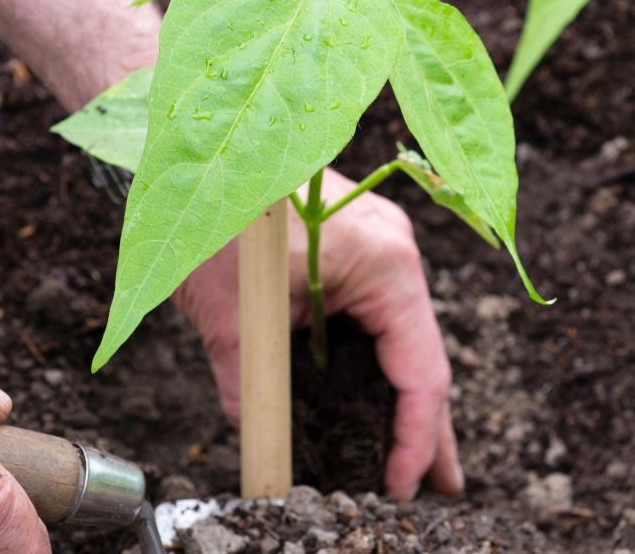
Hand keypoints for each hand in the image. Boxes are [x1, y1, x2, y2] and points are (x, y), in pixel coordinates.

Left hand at [174, 169, 461, 499]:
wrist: (194, 145)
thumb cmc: (214, 220)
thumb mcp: (230, 318)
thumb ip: (250, 388)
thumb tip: (256, 440)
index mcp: (385, 266)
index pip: (422, 372)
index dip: (415, 438)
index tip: (399, 486)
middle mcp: (396, 253)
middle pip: (424, 358)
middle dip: (430, 428)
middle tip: (441, 488)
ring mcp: (380, 243)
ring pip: (406, 337)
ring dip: (407, 396)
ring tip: (416, 456)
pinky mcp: (357, 243)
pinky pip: (383, 313)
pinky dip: (384, 359)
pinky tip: (380, 395)